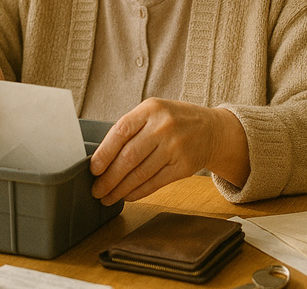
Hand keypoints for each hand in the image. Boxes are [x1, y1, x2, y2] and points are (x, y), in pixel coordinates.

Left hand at [90, 98, 248, 204]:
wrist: (212, 129)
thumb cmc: (175, 121)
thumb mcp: (154, 112)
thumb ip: (131, 128)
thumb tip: (101, 158)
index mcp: (151, 109)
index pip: (120, 132)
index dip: (104, 153)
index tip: (93, 169)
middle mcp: (164, 126)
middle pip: (128, 157)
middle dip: (108, 178)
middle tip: (96, 190)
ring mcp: (176, 147)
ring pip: (140, 174)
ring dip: (120, 189)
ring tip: (108, 197)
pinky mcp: (185, 166)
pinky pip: (156, 183)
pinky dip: (138, 192)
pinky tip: (128, 196)